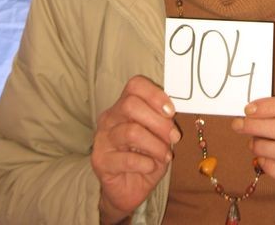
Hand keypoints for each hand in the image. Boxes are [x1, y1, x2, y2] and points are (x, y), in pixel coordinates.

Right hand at [91, 76, 180, 222]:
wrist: (129, 188)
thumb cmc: (146, 157)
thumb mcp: (159, 136)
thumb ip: (163, 120)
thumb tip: (172, 112)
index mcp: (124, 105)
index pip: (135, 85)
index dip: (155, 95)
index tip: (171, 111)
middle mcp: (110, 117)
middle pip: (131, 105)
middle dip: (158, 122)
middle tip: (174, 137)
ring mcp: (102, 138)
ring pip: (131, 132)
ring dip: (156, 145)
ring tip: (166, 156)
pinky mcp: (100, 160)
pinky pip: (127, 158)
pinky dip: (146, 163)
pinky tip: (151, 167)